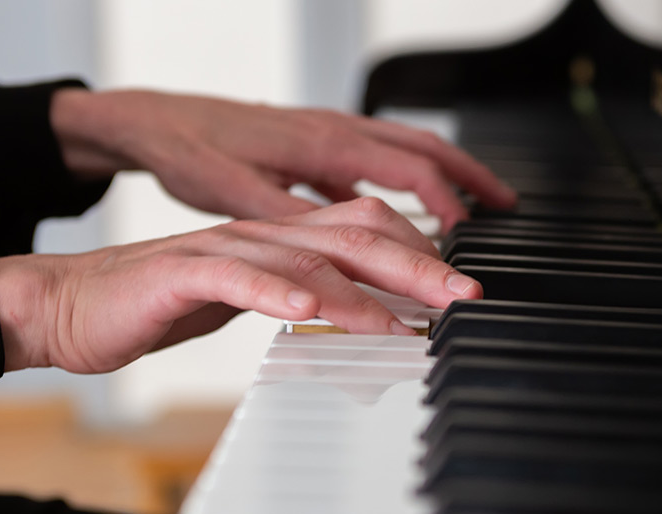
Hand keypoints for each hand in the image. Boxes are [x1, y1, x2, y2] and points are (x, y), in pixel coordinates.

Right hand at [0, 198, 482, 373]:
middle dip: (418, 265)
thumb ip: (306, 295)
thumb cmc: (164, 302)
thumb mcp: (251, 296)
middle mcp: (261, 232)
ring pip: (306, 257)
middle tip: (463, 297)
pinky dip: (275, 291)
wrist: (72, 304)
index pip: (367, 227)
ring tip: (405, 321)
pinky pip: (234, 277)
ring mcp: (223, 248)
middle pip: (355, 234)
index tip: (462, 285)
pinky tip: (306, 309)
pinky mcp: (180, 272)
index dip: (419, 250)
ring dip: (363, 291)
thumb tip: (368, 311)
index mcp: (282, 235)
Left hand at [49, 89, 516, 231]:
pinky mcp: (313, 145)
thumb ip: (287, 217)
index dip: (447, 199)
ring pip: (404, 147)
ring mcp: (326, 134)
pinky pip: (376, 158)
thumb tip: (335, 246)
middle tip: (508, 204)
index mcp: (322, 141)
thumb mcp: (233, 191)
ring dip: (445, 172)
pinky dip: (407, 180)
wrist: (153, 120)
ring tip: (475, 203)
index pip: (407, 165)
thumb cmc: (189, 149)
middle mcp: (333, 130)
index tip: (470, 234)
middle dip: (470, 174)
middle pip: (423, 146)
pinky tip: (404, 208)